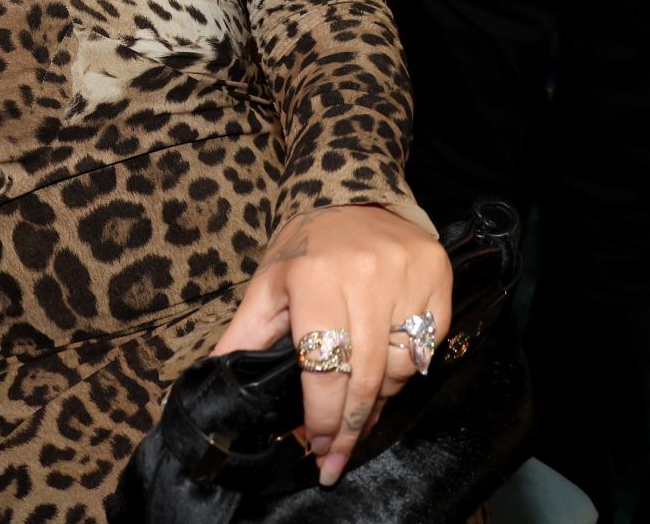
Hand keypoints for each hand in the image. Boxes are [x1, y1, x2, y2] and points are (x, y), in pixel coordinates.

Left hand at [211, 205, 451, 485]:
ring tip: (359, 406)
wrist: (352, 194)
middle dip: (349, 425)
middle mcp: (364, 276)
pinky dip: (407, 368)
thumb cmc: (305, 247)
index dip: (321, 415)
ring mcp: (406, 274)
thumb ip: (244, 337)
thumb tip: (212, 380)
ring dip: (379, 397)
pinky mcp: (436, 277)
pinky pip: (428, 345)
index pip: (322, 366)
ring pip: (401, 367)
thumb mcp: (268, 286)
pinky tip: (387, 374)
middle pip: (364, 376)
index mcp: (314, 278)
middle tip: (336, 455)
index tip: (317, 446)